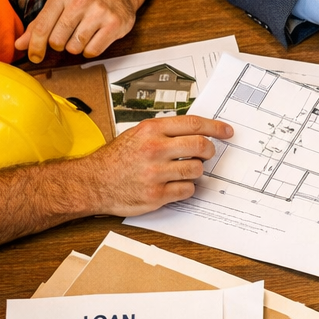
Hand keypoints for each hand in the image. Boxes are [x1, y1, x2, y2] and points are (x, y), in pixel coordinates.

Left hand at [15, 0, 139, 62]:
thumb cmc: (85, 0)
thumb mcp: (60, 5)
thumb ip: (39, 24)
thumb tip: (20, 45)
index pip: (41, 27)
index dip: (35, 46)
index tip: (34, 56)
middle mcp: (81, 1)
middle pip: (57, 41)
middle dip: (59, 45)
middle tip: (66, 37)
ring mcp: (99, 12)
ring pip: (75, 48)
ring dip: (76, 47)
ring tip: (82, 35)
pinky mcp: (114, 24)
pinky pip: (93, 51)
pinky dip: (90, 50)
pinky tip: (93, 39)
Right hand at [73, 115, 232, 216]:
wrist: (92, 183)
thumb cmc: (115, 159)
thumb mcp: (137, 134)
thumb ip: (164, 131)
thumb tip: (196, 130)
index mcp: (151, 130)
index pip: (193, 124)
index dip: (216, 127)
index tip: (227, 131)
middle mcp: (154, 149)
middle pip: (200, 145)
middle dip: (210, 150)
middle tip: (208, 153)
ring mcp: (155, 173)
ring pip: (196, 169)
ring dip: (195, 171)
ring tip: (182, 171)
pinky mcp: (156, 195)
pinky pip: (187, 190)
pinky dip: (186, 188)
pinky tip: (175, 185)